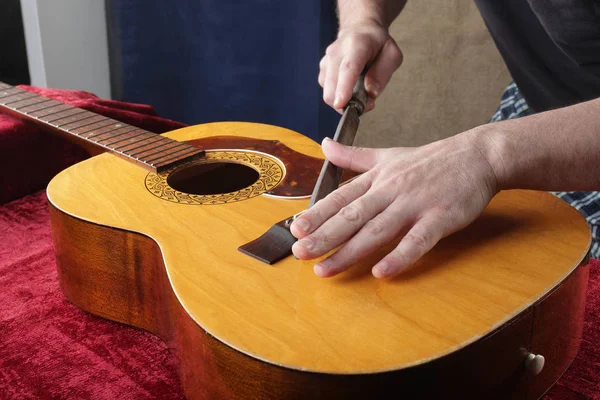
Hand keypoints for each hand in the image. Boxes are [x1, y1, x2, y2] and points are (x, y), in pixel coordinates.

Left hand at [291, 131, 498, 277]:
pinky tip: (380, 273)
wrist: (477, 156)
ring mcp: (415, 204)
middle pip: (352, 216)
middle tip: (299, 253)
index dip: (317, 213)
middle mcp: (391, 190)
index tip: (295, 228)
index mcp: (378, 178)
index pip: (341, 197)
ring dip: (349, 251)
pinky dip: (399, 257)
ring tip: (325, 269)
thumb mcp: (388, 154)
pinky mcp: (440, 218)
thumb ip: (353, 156)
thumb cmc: (431, 160)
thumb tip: (324, 144)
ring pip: (377, 230)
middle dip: (323, 236)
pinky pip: (417, 240)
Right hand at [319, 23, 402, 112]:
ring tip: (361, 92)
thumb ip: (382, 74)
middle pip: (333, 86)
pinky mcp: (322, 72)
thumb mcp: (391, 55)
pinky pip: (329, 93)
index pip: (348, 68)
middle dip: (348, 103)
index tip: (341, 104)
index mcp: (356, 44)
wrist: (359, 29)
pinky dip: (340, 97)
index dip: (344, 88)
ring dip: (346, 101)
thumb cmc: (378, 44)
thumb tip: (371, 93)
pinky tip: (351, 89)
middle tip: (368, 102)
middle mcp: (336, 52)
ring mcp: (325, 62)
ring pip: (329, 94)